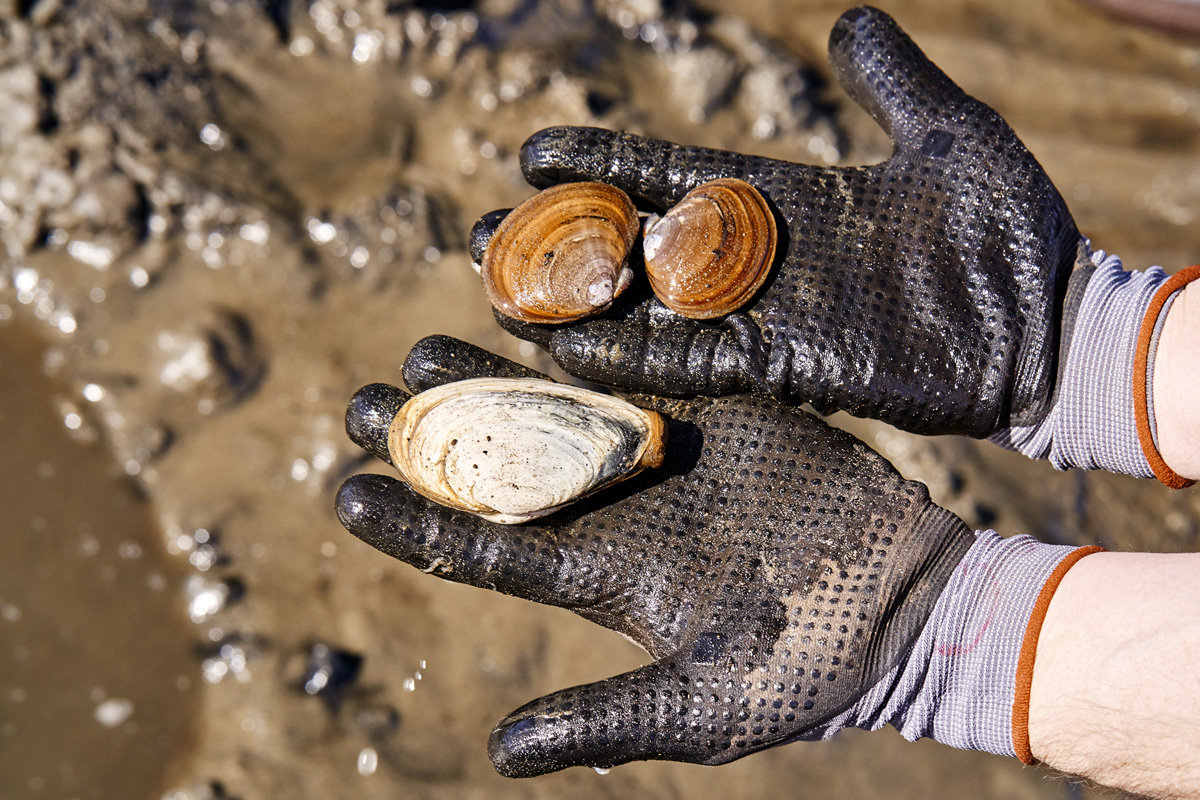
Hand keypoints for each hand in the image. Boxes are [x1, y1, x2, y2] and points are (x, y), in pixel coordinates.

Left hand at [335, 335, 972, 775]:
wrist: (904, 597)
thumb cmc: (810, 667)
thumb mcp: (703, 709)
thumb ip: (604, 723)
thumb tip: (499, 755)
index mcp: (602, 578)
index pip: (486, 547)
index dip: (416, 523)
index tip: (346, 490)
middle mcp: (615, 512)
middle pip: (502, 468)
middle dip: (431, 438)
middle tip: (360, 403)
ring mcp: (659, 457)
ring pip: (552, 410)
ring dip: (485, 379)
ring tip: (418, 351)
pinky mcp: (708, 412)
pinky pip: (633, 368)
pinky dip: (580, 341)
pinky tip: (525, 310)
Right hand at [473, 6, 1084, 437]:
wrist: (1049, 326)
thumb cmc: (1009, 232)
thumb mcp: (946, 132)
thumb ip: (891, 79)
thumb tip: (851, 18)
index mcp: (787, 197)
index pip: (674, 173)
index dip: (606, 162)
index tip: (535, 153)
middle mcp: (762, 258)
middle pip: (641, 245)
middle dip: (563, 242)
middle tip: (482, 237)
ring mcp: (771, 314)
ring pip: (651, 309)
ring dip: (577, 306)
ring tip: (500, 298)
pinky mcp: (790, 365)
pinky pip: (695, 363)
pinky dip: (634, 358)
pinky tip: (571, 352)